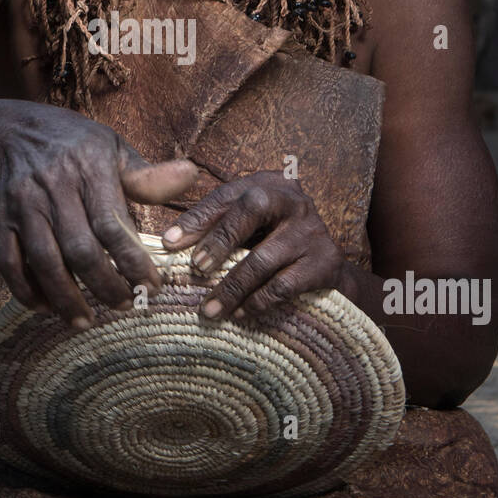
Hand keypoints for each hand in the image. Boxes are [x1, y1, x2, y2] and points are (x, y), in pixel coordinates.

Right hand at [0, 102, 196, 327]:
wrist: (13, 132)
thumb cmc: (74, 145)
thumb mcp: (112, 149)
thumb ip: (147, 175)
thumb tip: (191, 176)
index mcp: (88, 169)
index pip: (112, 224)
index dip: (133, 261)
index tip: (153, 286)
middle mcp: (53, 187)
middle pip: (79, 249)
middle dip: (104, 285)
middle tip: (125, 306)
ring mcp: (22, 206)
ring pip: (44, 261)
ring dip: (66, 297)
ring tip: (86, 321)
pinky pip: (8, 263)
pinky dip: (25, 291)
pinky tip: (46, 309)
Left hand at [160, 170, 345, 319]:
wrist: (328, 271)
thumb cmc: (275, 243)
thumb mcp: (251, 226)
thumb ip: (219, 225)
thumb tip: (170, 243)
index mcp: (270, 184)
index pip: (228, 194)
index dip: (197, 217)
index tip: (169, 242)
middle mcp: (294, 201)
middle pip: (252, 210)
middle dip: (219, 240)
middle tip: (196, 268)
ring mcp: (312, 231)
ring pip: (264, 258)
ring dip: (232, 287)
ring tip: (210, 309)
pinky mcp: (324, 263)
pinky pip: (283, 285)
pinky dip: (257, 302)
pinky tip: (240, 313)